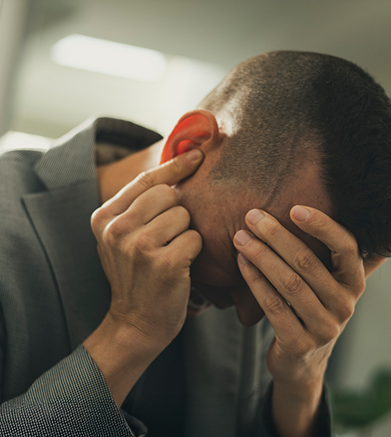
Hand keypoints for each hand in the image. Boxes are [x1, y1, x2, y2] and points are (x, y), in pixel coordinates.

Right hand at [90, 149, 203, 354]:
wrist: (134, 324)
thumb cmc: (136, 273)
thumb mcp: (122, 236)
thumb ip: (138, 203)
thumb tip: (179, 159)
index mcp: (104, 217)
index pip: (146, 179)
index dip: (174, 165)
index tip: (198, 155)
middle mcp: (117, 229)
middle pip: (168, 194)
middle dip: (176, 212)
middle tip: (166, 238)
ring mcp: (139, 246)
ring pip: (184, 215)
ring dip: (185, 233)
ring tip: (170, 252)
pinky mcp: (164, 263)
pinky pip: (195, 238)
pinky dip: (194, 251)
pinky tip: (180, 266)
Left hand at [233, 206, 382, 434]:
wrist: (302, 362)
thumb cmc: (311, 306)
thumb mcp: (328, 281)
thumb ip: (330, 251)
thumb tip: (330, 201)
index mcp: (354, 282)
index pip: (346, 247)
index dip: (322, 225)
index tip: (295, 208)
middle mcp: (345, 304)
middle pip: (308, 262)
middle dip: (276, 235)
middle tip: (252, 216)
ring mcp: (324, 327)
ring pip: (288, 283)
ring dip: (261, 255)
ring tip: (240, 237)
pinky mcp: (299, 343)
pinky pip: (273, 305)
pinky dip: (255, 280)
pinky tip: (241, 263)